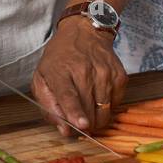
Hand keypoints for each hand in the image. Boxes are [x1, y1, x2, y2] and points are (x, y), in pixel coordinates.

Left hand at [31, 16, 126, 136]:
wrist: (84, 32)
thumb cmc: (60, 58)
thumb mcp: (42, 78)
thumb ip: (49, 106)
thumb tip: (65, 130)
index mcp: (60, 72)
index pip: (69, 95)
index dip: (76, 112)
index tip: (82, 125)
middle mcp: (84, 71)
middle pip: (89, 109)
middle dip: (85, 124)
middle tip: (79, 122)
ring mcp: (105, 73)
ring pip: (105, 111)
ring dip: (96, 118)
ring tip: (88, 107)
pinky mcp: (120, 75)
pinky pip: (116, 104)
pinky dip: (107, 106)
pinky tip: (99, 94)